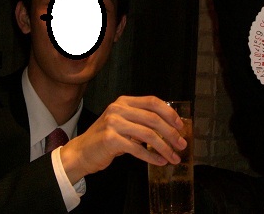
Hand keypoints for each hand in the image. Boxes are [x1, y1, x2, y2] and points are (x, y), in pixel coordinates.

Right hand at [60, 96, 185, 183]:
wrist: (81, 152)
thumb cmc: (106, 139)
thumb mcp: (123, 123)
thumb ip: (142, 121)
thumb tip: (170, 128)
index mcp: (124, 102)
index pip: (152, 102)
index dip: (169, 113)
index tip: (181, 125)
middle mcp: (118, 109)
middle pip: (153, 119)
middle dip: (171, 133)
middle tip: (182, 144)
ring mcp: (113, 123)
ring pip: (148, 135)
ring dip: (164, 147)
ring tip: (174, 157)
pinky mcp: (110, 140)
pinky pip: (137, 149)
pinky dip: (151, 156)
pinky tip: (160, 161)